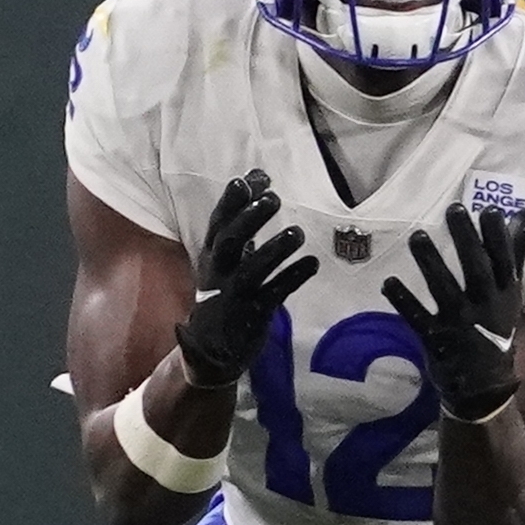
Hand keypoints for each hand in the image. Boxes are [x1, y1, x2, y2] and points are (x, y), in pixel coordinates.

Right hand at [174, 169, 319, 388]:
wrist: (212, 349)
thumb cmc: (226, 290)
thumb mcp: (229, 255)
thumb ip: (244, 216)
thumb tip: (259, 175)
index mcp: (212, 255)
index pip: (218, 224)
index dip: (230, 202)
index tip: (246, 180)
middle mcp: (219, 273)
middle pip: (230, 242)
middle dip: (250, 219)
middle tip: (274, 199)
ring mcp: (235, 295)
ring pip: (251, 271)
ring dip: (274, 250)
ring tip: (297, 233)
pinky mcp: (253, 315)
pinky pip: (274, 295)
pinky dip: (293, 278)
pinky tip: (312, 263)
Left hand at [381, 204, 524, 421]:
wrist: (485, 385)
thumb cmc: (496, 326)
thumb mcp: (511, 290)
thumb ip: (515, 250)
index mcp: (505, 293)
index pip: (504, 260)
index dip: (497, 235)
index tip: (490, 210)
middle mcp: (485, 306)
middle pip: (476, 269)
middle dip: (466, 239)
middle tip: (454, 209)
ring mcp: (459, 323)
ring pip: (444, 289)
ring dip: (430, 263)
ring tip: (417, 236)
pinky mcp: (436, 339)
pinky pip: (417, 317)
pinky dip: (403, 300)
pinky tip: (388, 282)